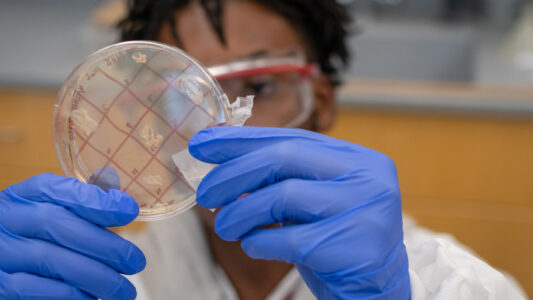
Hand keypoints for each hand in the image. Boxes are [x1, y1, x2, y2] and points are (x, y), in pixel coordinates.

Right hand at [0, 173, 144, 299]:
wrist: (2, 256)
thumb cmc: (35, 235)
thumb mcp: (50, 210)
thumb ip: (80, 207)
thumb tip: (125, 208)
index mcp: (25, 195)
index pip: (61, 191)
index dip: (98, 202)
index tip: (130, 211)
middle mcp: (7, 219)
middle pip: (60, 226)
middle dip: (106, 246)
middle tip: (135, 261)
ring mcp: (1, 252)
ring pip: (53, 261)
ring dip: (97, 277)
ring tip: (123, 289)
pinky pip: (37, 291)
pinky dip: (72, 295)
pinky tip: (93, 298)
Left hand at [189, 127, 409, 298]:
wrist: (377, 288)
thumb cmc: (336, 238)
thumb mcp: (311, 200)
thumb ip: (280, 177)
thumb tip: (223, 160)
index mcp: (356, 157)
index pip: (292, 137)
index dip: (243, 140)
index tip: (203, 144)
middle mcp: (367, 176)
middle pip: (284, 158)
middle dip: (234, 173)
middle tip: (206, 193)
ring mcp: (366, 210)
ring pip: (284, 196)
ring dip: (241, 212)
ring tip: (225, 226)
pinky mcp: (356, 247)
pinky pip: (291, 239)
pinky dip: (260, 242)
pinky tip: (252, 245)